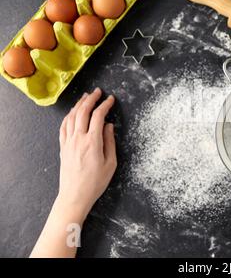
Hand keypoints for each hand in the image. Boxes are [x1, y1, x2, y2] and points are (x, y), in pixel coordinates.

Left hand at [57, 88, 116, 219]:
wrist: (75, 195)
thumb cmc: (95, 182)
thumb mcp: (110, 164)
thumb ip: (110, 142)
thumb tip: (108, 126)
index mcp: (92, 142)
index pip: (98, 116)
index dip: (105, 105)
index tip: (111, 99)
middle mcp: (78, 139)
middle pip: (83, 112)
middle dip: (91, 99)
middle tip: (98, 92)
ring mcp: (68, 142)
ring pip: (71, 117)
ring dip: (79, 104)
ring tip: (86, 97)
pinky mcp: (63, 147)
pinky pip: (64, 126)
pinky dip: (69, 116)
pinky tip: (73, 112)